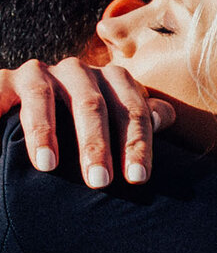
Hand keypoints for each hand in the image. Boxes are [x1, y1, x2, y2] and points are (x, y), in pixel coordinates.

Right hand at [3, 58, 172, 187]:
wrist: (36, 103)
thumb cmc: (88, 123)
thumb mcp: (117, 118)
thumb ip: (142, 119)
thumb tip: (163, 117)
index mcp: (112, 80)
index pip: (132, 111)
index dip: (137, 144)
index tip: (137, 179)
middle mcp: (78, 71)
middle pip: (92, 105)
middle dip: (96, 145)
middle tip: (99, 182)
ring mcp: (39, 72)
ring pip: (44, 97)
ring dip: (45, 133)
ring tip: (48, 165)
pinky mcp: (5, 79)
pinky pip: (1, 92)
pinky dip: (1, 110)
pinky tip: (5, 143)